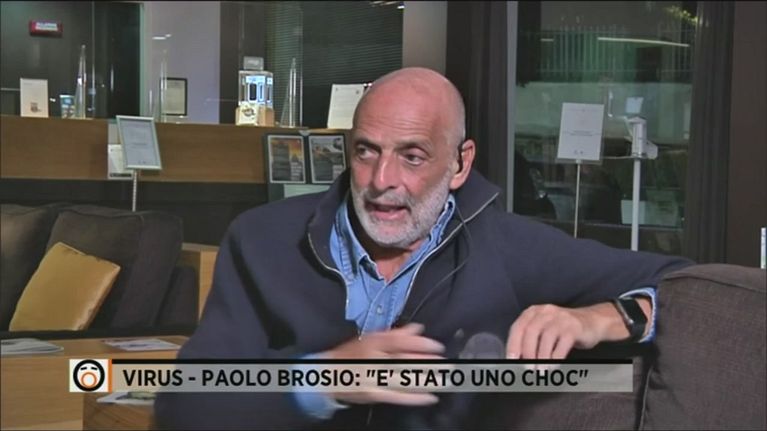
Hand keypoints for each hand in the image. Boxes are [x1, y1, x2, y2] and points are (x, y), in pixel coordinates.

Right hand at [322, 323, 444, 405]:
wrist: (328, 374)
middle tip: (447, 365)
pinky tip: (431, 397)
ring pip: (404, 380)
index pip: (400, 341)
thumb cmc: (351, 353)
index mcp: (373, 342)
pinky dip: (415, 398)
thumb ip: (394, 333)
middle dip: (428, 364)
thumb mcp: (370, 338)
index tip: (438, 347)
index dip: (421, 344)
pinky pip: (398, 397)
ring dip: (426, 381)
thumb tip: (418, 328)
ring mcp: (374, 378)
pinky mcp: (374, 394)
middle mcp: (374, 359)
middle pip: (405, 361)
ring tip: (444, 380)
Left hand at [506, 303, 606, 359]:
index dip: (513, 344)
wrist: (592, 321)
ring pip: (546, 338)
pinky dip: (556, 357)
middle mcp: (546, 312)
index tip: (511, 360)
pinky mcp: (575, 327)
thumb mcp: (543, 328)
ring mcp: (561, 318)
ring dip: (542, 358)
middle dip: (527, 352)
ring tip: (540, 371)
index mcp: (534, 312)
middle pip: (531, 331)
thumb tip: (516, 359)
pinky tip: (553, 367)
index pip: (518, 327)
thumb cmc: (562, 329)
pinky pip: (563, 344)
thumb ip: (530, 338)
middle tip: (527, 368)